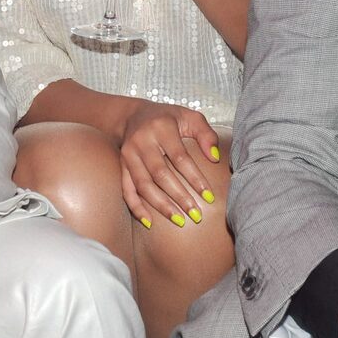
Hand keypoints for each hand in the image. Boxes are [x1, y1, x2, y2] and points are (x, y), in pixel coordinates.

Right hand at [116, 100, 220, 227]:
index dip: (195, 178)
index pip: (180, 158)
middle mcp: (142, 141)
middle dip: (179, 197)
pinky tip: (149, 222)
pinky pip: (126, 190)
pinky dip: (136, 207)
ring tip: (179, 220)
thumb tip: (215, 158)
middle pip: (160, 174)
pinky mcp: (122, 166)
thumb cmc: (168, 118)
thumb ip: (206, 134)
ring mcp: (129, 155)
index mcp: (161, 128)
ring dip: (161, 205)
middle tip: (196, 215)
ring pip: (144, 185)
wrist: (133, 115)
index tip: (209, 197)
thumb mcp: (190, 117)